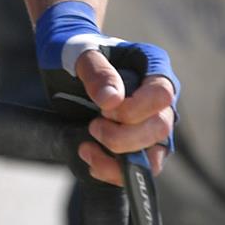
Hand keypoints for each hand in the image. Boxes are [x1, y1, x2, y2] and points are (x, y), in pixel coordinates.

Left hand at [72, 43, 177, 185]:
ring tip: (86, 149)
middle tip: (93, 126)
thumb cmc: (74, 52)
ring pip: (155, 157)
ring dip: (120, 161)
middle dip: (124, 137)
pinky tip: (88, 156)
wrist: (62, 66)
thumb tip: (113, 100)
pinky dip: (113, 172)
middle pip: (160, 128)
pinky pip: (138, 170)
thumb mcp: (78, 54)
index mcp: (153, 66)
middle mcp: (159, 98)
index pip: (162, 94)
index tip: (103, 108)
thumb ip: (96, 72)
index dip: (135, 108)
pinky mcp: (138, 146)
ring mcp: (151, 125)